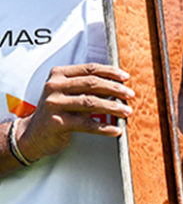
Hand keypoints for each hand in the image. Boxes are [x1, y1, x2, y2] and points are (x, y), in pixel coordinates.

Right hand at [14, 63, 133, 161]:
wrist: (32, 134)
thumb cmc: (56, 112)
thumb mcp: (70, 94)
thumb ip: (89, 88)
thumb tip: (118, 86)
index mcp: (59, 75)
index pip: (90, 69)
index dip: (111, 72)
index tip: (126, 77)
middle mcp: (54, 87)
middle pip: (92, 83)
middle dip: (115, 88)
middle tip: (130, 94)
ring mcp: (54, 104)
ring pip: (91, 102)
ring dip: (113, 107)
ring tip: (126, 111)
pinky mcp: (57, 122)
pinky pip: (86, 124)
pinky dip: (104, 128)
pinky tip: (115, 129)